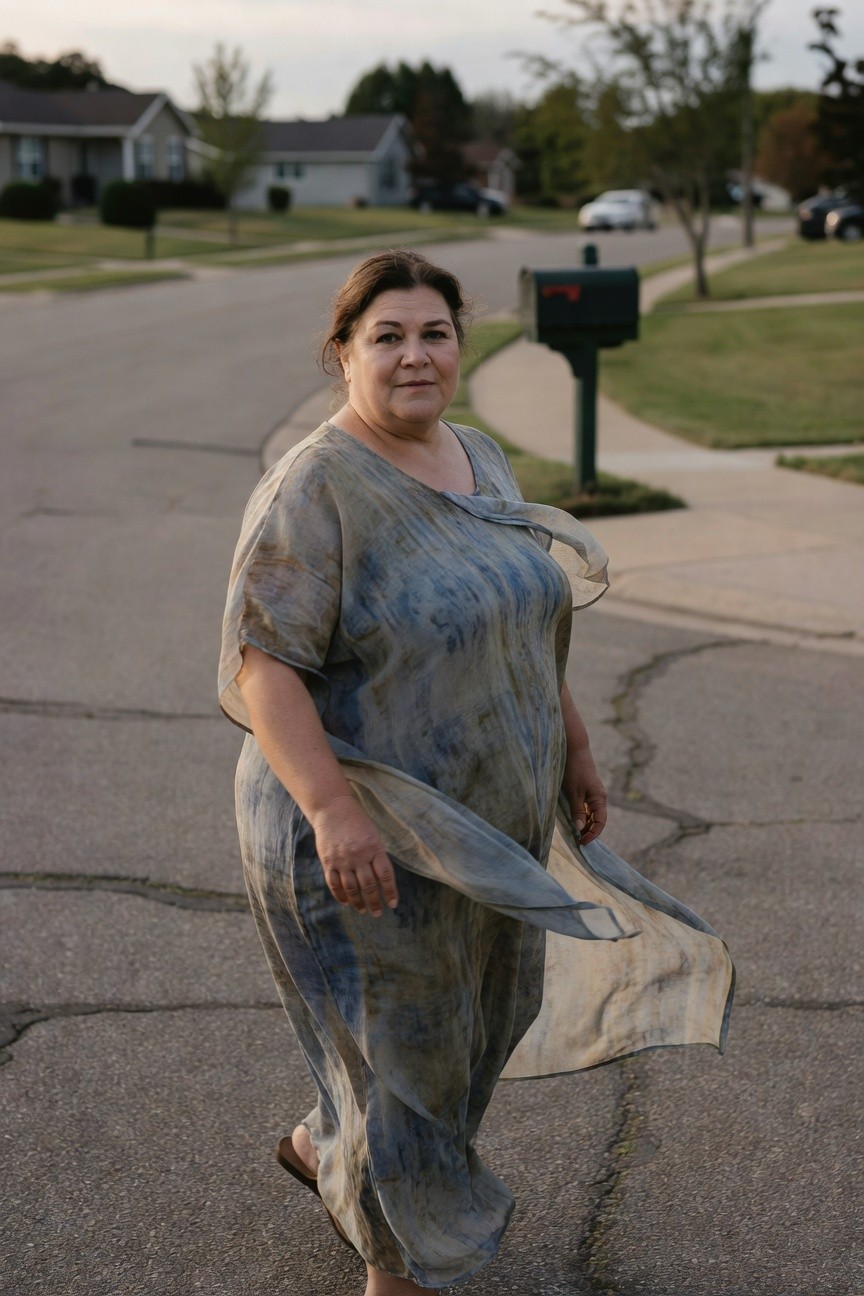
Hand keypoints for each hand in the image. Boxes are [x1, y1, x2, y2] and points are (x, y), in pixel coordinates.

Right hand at [310, 795, 398, 916]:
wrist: (332, 809)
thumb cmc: (357, 821)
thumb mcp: (373, 835)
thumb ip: (377, 855)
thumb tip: (381, 878)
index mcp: (374, 848)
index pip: (385, 875)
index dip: (390, 891)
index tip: (393, 904)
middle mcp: (359, 856)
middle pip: (368, 885)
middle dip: (374, 901)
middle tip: (377, 912)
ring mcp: (342, 860)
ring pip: (351, 888)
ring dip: (358, 902)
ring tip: (363, 910)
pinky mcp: (328, 862)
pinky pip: (334, 884)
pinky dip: (340, 895)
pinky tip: (346, 902)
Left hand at [563, 748, 607, 845]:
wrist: (573, 748)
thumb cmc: (574, 770)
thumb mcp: (573, 793)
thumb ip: (577, 811)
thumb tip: (580, 829)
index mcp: (599, 798)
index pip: (600, 822)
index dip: (593, 834)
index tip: (582, 843)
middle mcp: (599, 797)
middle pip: (597, 819)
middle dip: (589, 831)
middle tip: (577, 842)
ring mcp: (593, 793)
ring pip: (592, 814)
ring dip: (585, 824)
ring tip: (575, 834)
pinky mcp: (586, 789)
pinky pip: (587, 807)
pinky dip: (582, 816)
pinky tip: (574, 820)